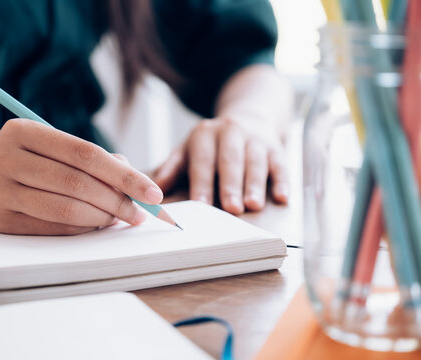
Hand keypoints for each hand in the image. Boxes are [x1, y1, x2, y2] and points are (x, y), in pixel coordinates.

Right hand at [0, 119, 162, 234]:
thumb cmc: (22, 167)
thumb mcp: (48, 150)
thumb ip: (88, 159)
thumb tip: (132, 177)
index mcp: (21, 130)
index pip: (84, 152)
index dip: (123, 174)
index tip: (153, 192)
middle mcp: (5, 157)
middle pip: (77, 181)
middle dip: (118, 200)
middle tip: (141, 212)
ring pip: (66, 208)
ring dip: (103, 217)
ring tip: (122, 218)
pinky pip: (53, 227)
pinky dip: (83, 227)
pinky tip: (97, 224)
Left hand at [152, 116, 287, 214]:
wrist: (247, 117)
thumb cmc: (212, 144)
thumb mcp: (188, 149)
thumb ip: (172, 168)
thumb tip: (155, 191)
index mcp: (204, 134)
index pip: (202, 161)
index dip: (202, 183)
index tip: (200, 204)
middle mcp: (231, 132)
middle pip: (231, 161)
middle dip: (231, 185)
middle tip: (231, 209)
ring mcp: (255, 139)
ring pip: (256, 162)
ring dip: (255, 184)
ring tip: (254, 205)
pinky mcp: (276, 147)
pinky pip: (281, 164)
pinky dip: (283, 180)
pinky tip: (282, 197)